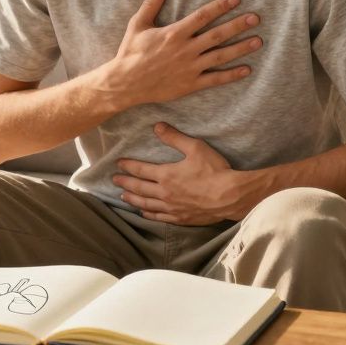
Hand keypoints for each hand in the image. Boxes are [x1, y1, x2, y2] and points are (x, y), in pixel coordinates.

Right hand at [100, 0, 262, 110]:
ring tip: (258, 41)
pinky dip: (231, 75)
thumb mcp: (138, 24)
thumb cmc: (130, 52)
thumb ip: (152, 3)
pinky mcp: (190, 84)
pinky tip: (246, 69)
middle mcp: (185, 49)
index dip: (220, 6)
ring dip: (240, 48)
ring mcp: (190, 68)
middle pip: (217, 35)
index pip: (202, 16)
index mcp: (174, 33)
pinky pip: (215, 79)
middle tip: (256, 18)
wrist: (125, 83)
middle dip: (238, 25)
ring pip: (220, 56)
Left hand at [112, 122, 261, 225]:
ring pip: (146, 204)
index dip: (128, 166)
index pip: (141, 170)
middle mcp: (165, 193)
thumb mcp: (195, 147)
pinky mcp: (181, 218)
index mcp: (166, 175)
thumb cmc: (214, 170)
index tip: (118, 163)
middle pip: (139, 188)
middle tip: (114, 180)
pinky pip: (159, 217)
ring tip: (123, 197)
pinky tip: (144, 213)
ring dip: (133, 200)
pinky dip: (149, 214)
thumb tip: (157, 126)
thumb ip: (174, 137)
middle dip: (125, 183)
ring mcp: (172, 208)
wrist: (231, 196)